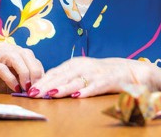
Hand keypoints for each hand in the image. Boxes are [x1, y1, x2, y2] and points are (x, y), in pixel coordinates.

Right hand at [0, 43, 44, 92]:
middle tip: (36, 87)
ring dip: (24, 73)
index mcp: (13, 50)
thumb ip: (26, 80)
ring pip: (15, 58)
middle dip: (34, 72)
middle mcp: (5, 48)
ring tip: (26, 88)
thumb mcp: (14, 81)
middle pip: (26, 54)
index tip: (42, 86)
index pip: (32, 57)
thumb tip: (43, 86)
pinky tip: (14, 88)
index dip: (39, 71)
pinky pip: (1, 68)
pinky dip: (11, 79)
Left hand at [27, 57, 160, 97]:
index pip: (54, 72)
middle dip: (46, 85)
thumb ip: (66, 77)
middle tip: (34, 93)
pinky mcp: (108, 81)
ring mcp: (95, 73)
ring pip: (76, 81)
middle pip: (62, 76)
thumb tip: (45, 86)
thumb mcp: (82, 72)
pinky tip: (78, 96)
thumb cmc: (102, 73)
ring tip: (50, 93)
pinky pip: (96, 87)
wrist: (131, 71)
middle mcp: (83, 66)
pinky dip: (87, 91)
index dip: (42, 80)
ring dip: (62, 87)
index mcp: (75, 63)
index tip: (29, 89)